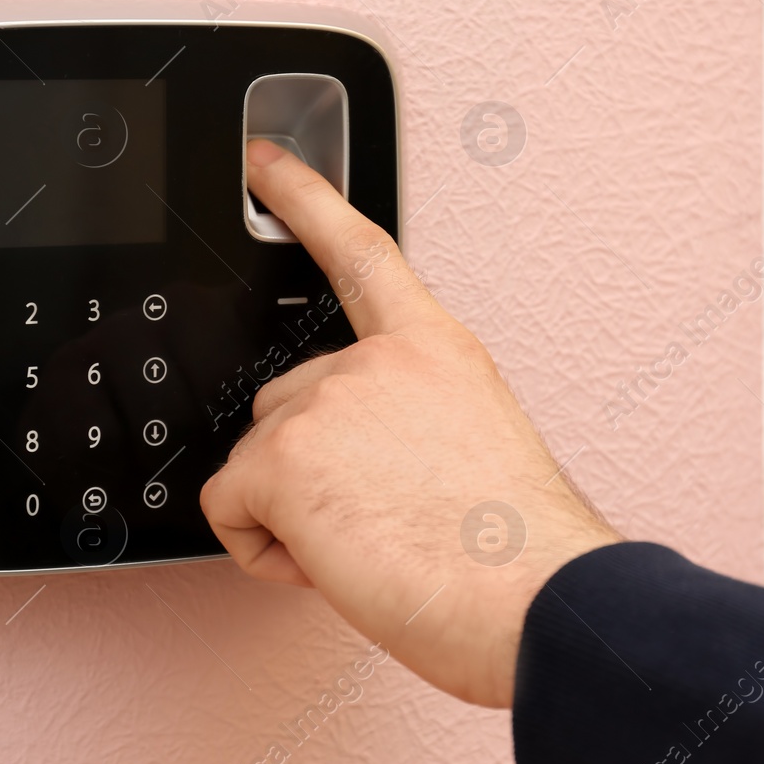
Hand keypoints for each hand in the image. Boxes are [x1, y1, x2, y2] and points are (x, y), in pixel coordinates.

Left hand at [200, 140, 621, 708]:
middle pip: (284, 404)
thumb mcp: (478, 451)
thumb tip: (364, 465)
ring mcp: (325, 402)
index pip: (360, 254)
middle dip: (309, 469)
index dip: (305, 199)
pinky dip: (262, 549)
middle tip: (382, 520)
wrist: (536, 601)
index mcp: (434, 351)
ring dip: (293, 514)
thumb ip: (414, 423)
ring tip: (373, 546)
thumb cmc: (523, 556)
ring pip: (257, 462)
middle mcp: (375, 362)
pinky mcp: (281, 458)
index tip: (265, 162)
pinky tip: (332, 564)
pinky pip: (227, 508)